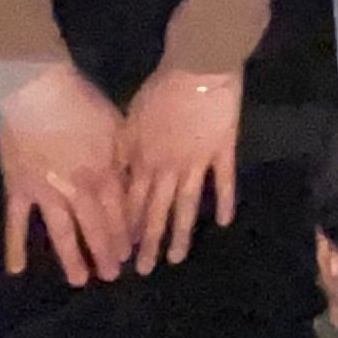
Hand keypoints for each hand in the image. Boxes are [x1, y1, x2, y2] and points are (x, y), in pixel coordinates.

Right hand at [0, 64, 133, 285]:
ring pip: (62, 232)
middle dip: (105, 253)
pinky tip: (16, 270)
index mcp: (103, 173)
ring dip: (72, 258)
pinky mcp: (18, 188)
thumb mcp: (118, 126)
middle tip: (112, 275)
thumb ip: (125, 157)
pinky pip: (16, 222)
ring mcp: (46, 193)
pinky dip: (15, 246)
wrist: (38, 91)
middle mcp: (77, 190)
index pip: (118, 211)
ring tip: (80, 281)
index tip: (130, 254)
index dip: (125, 234)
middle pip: (95, 227)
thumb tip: (132, 182)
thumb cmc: (83, 102)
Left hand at [117, 70, 240, 273]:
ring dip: (181, 233)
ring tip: (177, 259)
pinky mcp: (223, 151)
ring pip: (187, 205)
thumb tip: (113, 178)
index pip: (133, 202)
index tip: (122, 252)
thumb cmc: (160, 88)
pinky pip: (224, 181)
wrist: (198, 66)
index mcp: (145, 159)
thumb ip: (123, 149)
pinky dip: (224, 201)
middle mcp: (169, 168)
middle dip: (149, 242)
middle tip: (144, 271)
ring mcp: (198, 162)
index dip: (127, 228)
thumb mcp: (130, 118)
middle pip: (157, 211)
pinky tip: (223, 222)